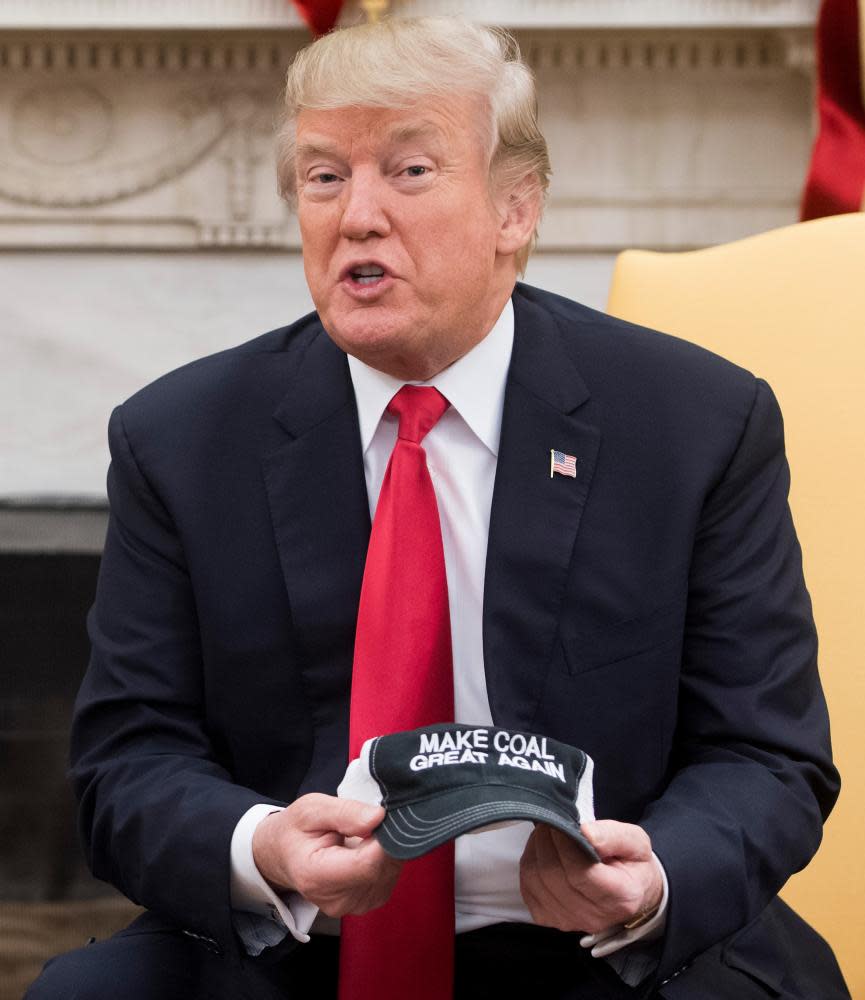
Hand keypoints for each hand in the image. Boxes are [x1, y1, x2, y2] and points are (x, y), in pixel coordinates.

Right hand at [252, 793, 402, 917]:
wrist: (283, 856)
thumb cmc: (296, 830)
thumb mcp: (311, 809)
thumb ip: (345, 812)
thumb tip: (378, 817)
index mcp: (316, 876)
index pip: (366, 864)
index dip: (383, 839)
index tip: (384, 816)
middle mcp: (335, 899)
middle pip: (381, 869)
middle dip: (386, 840)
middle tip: (374, 817)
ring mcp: (351, 906)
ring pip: (389, 873)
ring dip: (387, 849)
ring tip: (366, 832)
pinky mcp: (365, 903)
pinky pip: (389, 878)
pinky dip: (385, 859)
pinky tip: (369, 847)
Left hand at [519, 819, 662, 934]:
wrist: (631, 893)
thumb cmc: (632, 864)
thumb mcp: (636, 842)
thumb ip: (612, 835)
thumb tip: (585, 832)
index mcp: (620, 897)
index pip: (580, 873)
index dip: (564, 844)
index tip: (561, 822)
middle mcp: (594, 916)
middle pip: (554, 876)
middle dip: (546, 842)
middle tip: (550, 822)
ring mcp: (570, 922)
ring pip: (537, 882)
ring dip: (535, 850)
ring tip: (545, 834)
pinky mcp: (551, 920)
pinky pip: (528, 890)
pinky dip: (529, 866)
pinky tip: (541, 853)